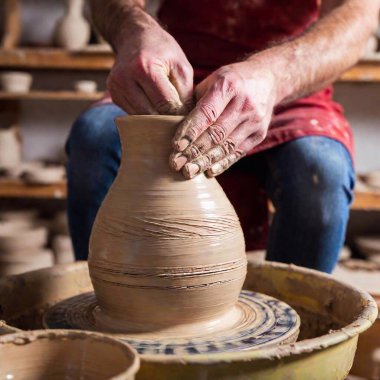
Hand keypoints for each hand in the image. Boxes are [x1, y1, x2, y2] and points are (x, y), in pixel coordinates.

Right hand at [107, 10, 192, 114]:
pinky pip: (133, 114)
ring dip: (155, 118)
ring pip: (141, 118)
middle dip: (166, 118)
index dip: (178, 113)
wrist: (135, 37)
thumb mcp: (181, 66)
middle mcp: (125, 79)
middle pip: (151, 114)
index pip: (165, 104)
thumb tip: (186, 118)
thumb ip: (186, 94)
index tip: (187, 115)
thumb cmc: (163, 51)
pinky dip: (145, 114)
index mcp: (145, 68)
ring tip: (166, 111)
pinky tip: (153, 106)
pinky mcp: (114, 95)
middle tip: (178, 118)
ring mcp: (116, 88)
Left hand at [170, 61, 276, 177]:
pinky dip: (223, 163)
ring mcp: (254, 120)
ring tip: (188, 172)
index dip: (190, 131)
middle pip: (216, 133)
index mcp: (228, 85)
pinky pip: (238, 152)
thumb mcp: (212, 80)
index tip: (175, 146)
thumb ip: (195, 101)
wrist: (267, 79)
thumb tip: (173, 126)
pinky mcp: (260, 134)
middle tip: (176, 164)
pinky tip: (208, 172)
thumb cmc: (231, 80)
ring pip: (226, 146)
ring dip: (206, 161)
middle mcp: (244, 104)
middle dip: (194, 151)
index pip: (206, 113)